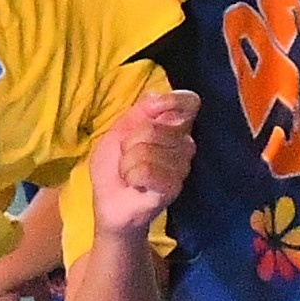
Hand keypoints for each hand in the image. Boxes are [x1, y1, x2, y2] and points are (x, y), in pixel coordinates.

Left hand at [88, 91, 197, 237]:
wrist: (110, 204)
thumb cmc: (115, 168)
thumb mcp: (120, 130)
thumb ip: (140, 110)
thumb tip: (159, 96)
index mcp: (174, 127)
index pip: (189, 103)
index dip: (173, 101)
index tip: (153, 110)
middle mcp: (184, 145)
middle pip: (155, 127)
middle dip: (130, 142)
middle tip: (128, 157)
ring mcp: (181, 168)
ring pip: (147, 150)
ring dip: (128, 163)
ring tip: (131, 173)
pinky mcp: (172, 188)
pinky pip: (147, 170)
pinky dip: (132, 176)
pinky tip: (135, 184)